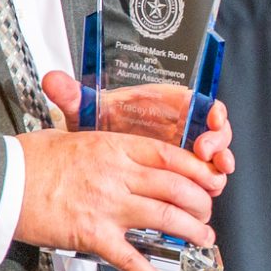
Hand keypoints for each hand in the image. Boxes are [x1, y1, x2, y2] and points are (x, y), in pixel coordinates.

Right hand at [14, 126, 225, 270]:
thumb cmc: (28, 159)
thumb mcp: (71, 135)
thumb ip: (102, 145)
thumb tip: (118, 150)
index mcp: (114, 148)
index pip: (171, 157)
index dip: (198, 171)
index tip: (211, 180)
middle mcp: (118, 176)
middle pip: (177, 189)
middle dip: (201, 204)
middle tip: (206, 214)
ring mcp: (108, 207)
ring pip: (165, 219)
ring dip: (191, 232)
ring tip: (203, 240)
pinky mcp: (93, 237)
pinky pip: (131, 260)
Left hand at [42, 70, 234, 176]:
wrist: (95, 155)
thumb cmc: (102, 128)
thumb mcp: (87, 113)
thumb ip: (74, 96)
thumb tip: (53, 80)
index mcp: (168, 105)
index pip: (201, 103)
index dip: (213, 111)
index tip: (213, 117)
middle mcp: (182, 127)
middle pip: (216, 132)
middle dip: (218, 142)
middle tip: (206, 152)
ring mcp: (184, 152)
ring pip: (215, 157)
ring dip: (217, 166)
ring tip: (212, 175)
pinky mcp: (182, 174)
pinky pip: (204, 178)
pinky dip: (210, 182)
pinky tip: (208, 189)